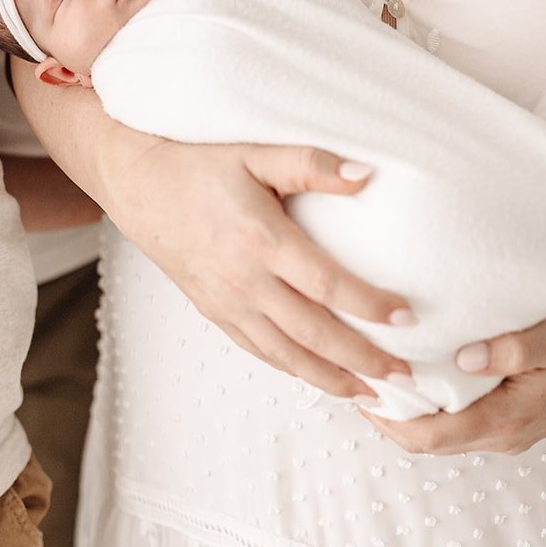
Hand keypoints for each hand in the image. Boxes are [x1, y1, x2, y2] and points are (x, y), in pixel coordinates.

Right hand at [114, 137, 412, 400]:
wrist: (137, 182)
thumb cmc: (198, 163)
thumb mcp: (255, 153)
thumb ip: (311, 164)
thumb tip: (367, 176)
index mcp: (261, 239)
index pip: (328, 285)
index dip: (371, 306)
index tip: (408, 318)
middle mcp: (244, 280)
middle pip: (314, 334)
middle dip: (363, 360)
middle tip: (404, 376)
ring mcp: (226, 302)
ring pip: (287, 355)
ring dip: (332, 378)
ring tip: (372, 393)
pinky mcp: (213, 312)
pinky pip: (259, 351)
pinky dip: (293, 370)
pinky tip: (319, 378)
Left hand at [359, 303, 545, 454]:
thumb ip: (513, 349)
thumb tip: (465, 357)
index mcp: (507, 420)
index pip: (429, 437)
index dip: (387, 419)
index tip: (359, 389)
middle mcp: (504, 436)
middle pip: (427, 442)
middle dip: (388, 417)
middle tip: (356, 380)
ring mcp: (508, 433)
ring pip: (441, 435)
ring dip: (407, 413)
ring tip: (378, 377)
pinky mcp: (510, 422)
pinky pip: (458, 424)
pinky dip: (430, 408)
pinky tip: (415, 379)